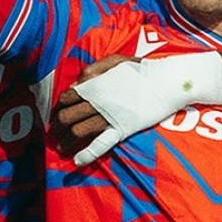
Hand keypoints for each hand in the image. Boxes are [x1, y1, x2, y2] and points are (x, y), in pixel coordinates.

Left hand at [62, 51, 221, 166]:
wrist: (165, 82)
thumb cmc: (141, 70)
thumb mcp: (114, 61)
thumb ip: (92, 71)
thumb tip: (75, 85)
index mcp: (93, 85)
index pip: (66, 98)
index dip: (59, 106)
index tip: (58, 113)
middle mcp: (96, 103)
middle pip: (67, 117)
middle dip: (57, 126)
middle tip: (55, 131)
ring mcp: (108, 118)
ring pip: (77, 132)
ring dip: (65, 141)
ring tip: (61, 147)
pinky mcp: (121, 130)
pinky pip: (100, 145)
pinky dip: (86, 155)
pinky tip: (77, 161)